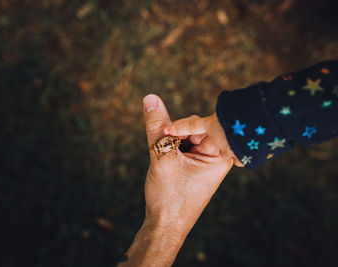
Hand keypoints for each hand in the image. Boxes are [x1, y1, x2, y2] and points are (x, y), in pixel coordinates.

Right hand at [142, 96, 233, 234]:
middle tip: (164, 152)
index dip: (179, 126)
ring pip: (184, 137)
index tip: (163, 134)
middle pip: (193, 128)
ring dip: (170, 143)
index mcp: (219, 155)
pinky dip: (170, 149)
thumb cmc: (169, 197)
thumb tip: (150, 98)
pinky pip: (181, 147)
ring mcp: (204, 161)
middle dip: (174, 135)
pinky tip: (165, 163)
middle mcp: (215, 156)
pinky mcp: (193, 166)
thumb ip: (156, 128)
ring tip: (164, 161)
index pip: (201, 125)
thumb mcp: (162, 158)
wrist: (165, 226)